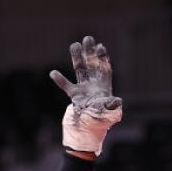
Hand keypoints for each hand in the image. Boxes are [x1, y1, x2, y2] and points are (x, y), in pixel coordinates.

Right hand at [49, 36, 123, 154]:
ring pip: (79, 70)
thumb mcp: (110, 114)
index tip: (100, 47)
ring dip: (76, 58)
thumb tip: (118, 100)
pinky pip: (67, 86)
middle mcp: (94, 86)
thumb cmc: (102, 122)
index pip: (105, 69)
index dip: (103, 58)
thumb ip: (113, 106)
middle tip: (87, 38)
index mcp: (105, 88)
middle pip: (92, 65)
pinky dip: (60, 80)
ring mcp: (84, 89)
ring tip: (74, 45)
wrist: (90, 132)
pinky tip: (53, 73)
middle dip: (90, 53)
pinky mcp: (74, 97)